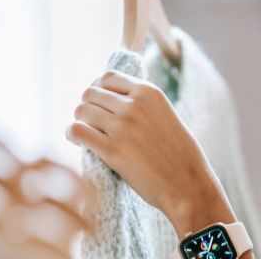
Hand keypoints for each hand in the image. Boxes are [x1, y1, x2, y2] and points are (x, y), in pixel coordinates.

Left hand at [66, 70, 236, 237]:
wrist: (187, 183)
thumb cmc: (179, 153)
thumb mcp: (165, 115)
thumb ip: (142, 103)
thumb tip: (111, 97)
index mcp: (149, 92)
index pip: (108, 77)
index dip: (99, 89)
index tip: (99, 103)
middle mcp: (135, 105)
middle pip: (90, 93)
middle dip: (88, 107)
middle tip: (93, 124)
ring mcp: (123, 127)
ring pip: (81, 111)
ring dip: (81, 122)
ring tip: (88, 134)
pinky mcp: (112, 150)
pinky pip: (77, 131)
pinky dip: (73, 135)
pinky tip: (80, 143)